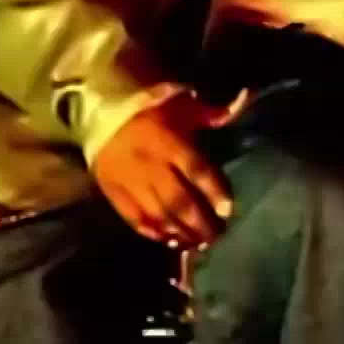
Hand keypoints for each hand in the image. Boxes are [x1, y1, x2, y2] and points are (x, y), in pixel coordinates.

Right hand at [91, 91, 241, 249]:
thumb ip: (210, 112)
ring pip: (158, 214)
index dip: (215, 191)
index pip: (197, 170)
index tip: (228, 210)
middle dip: (201, 222)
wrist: (99, 110)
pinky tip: (169, 240)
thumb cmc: (148, 107)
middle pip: (179, 200)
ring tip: (197, 243)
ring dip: (180, 232)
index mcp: (168, 140)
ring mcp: (129, 181)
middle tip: (218, 235)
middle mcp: (149, 164)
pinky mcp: (112, 191)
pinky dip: (153, 232)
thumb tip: (245, 100)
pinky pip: (134, 218)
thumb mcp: (180, 103)